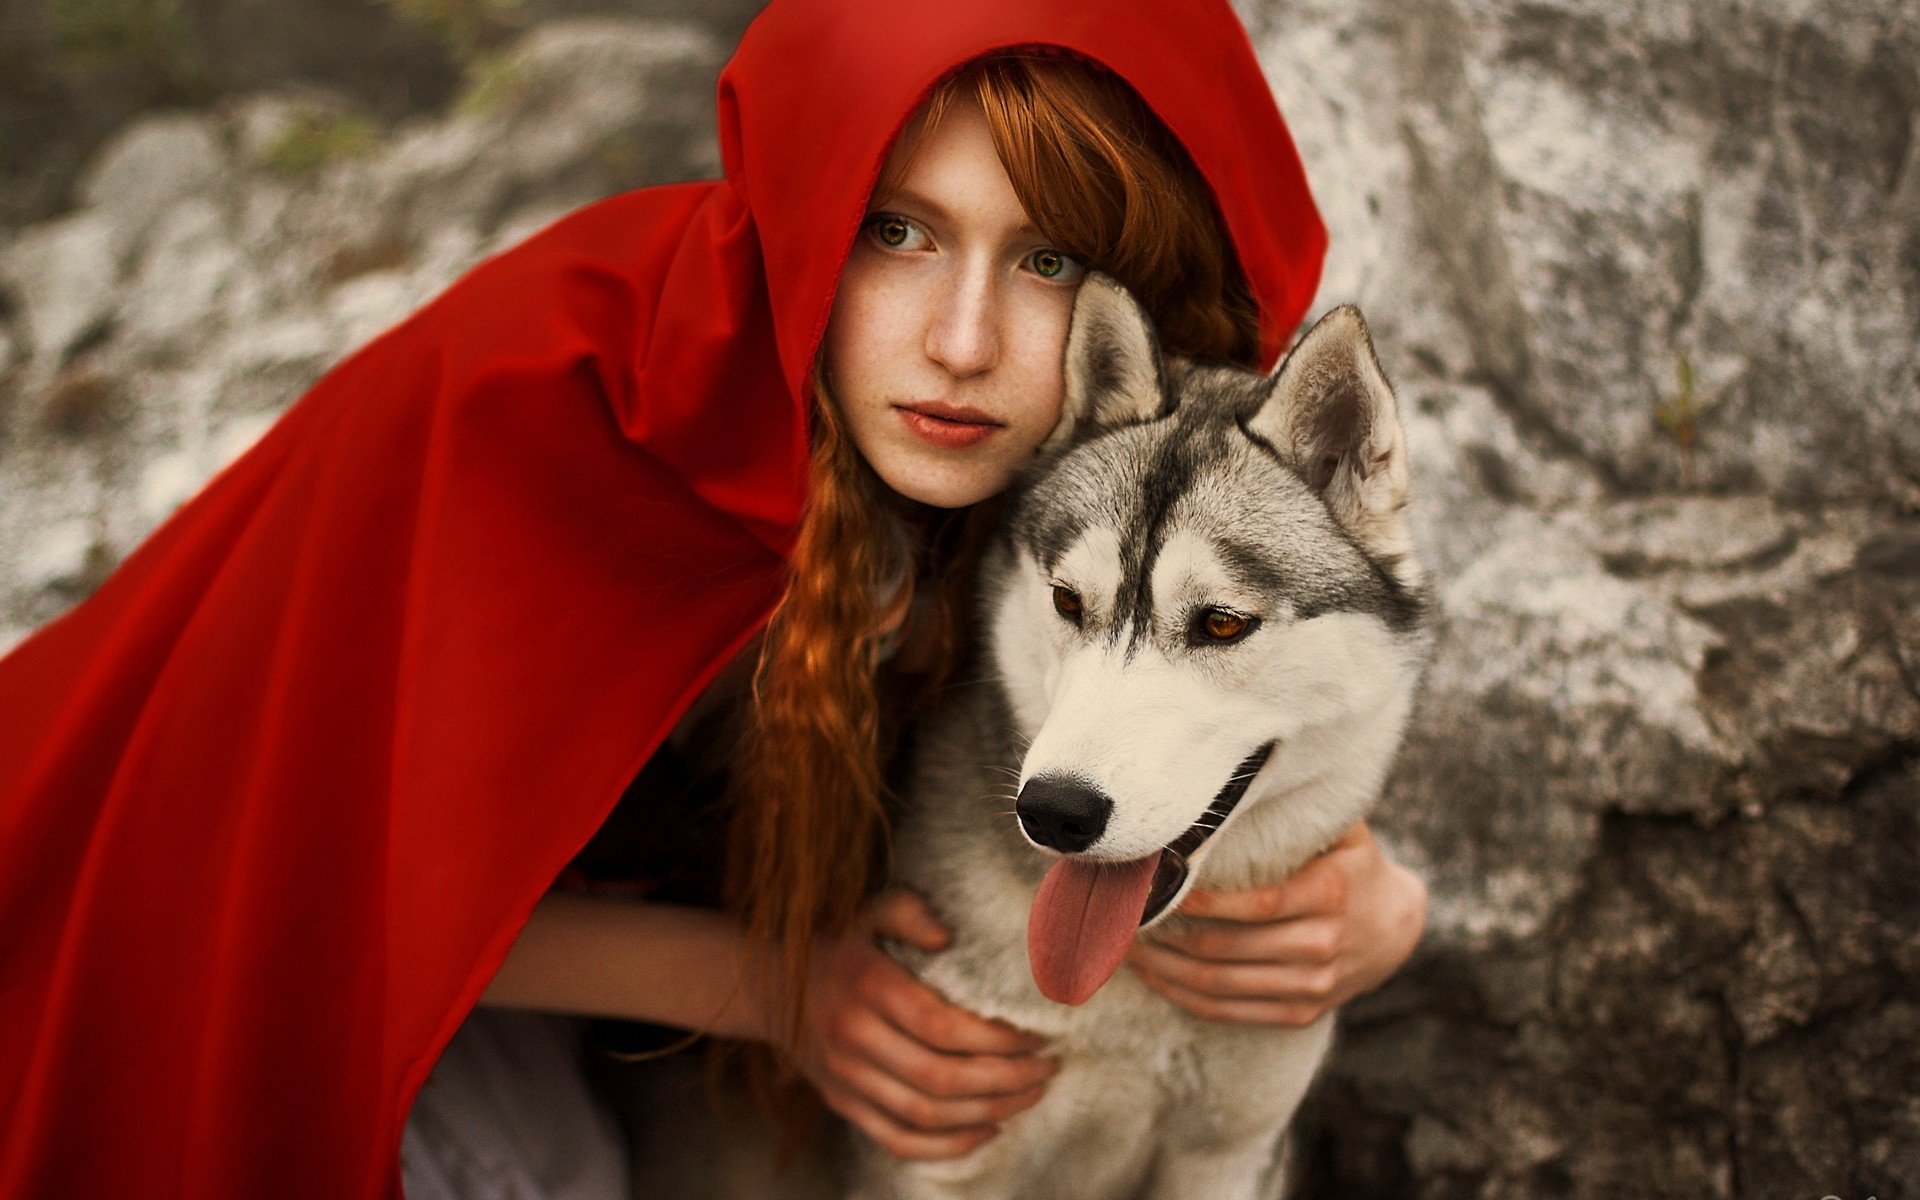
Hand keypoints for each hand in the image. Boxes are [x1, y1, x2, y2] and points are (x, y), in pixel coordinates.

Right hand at [787, 888, 1059, 1159]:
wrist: (771, 987)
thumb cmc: (839, 944)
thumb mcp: (868, 911)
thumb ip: (910, 912)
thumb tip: (950, 937)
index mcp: (868, 987)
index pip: (943, 1027)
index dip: (996, 1040)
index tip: (1036, 1035)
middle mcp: (854, 1037)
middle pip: (941, 1078)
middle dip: (1006, 1080)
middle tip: (1047, 1068)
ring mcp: (846, 1078)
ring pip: (925, 1115)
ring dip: (988, 1112)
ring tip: (1030, 1096)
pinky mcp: (843, 1104)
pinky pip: (897, 1140)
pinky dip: (947, 1146)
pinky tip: (986, 1131)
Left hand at [1125, 820, 1426, 1026]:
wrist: (1397, 927)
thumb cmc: (1350, 863)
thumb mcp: (1340, 829)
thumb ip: (1296, 808)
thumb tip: (1236, 769)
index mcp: (1331, 892)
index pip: (1258, 904)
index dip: (1205, 903)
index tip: (1162, 888)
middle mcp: (1324, 943)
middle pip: (1229, 949)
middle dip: (1169, 936)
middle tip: (1125, 917)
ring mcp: (1313, 986)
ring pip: (1221, 986)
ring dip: (1166, 969)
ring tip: (1126, 946)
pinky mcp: (1300, 1013)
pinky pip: (1229, 1012)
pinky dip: (1184, 996)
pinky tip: (1154, 975)